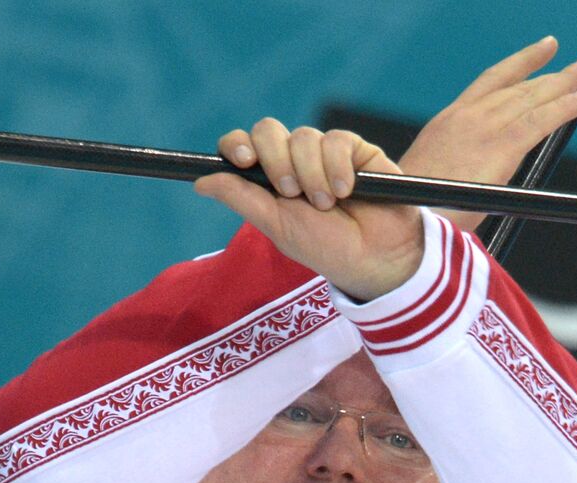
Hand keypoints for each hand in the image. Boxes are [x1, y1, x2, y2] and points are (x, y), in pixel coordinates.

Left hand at [193, 125, 422, 300]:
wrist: (376, 257)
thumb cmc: (327, 248)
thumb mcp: (279, 227)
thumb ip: (242, 199)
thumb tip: (200, 180)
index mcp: (268, 179)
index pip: (242, 146)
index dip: (237, 145)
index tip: (243, 159)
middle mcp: (293, 160)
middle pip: (269, 131)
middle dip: (276, 159)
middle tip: (291, 192)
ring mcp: (323, 153)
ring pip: (303, 137)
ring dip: (312, 173)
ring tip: (328, 203)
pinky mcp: (355, 149)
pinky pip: (336, 140)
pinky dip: (338, 167)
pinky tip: (348, 191)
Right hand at [399, 36, 576, 230]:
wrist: (395, 219)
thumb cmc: (413, 210)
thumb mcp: (435, 176)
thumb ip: (462, 167)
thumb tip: (481, 177)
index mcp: (449, 120)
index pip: (493, 81)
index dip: (524, 63)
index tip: (549, 48)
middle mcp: (467, 116)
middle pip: (521, 86)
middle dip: (557, 73)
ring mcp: (482, 128)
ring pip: (534, 98)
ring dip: (569, 82)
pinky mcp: (497, 148)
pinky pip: (539, 122)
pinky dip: (565, 107)